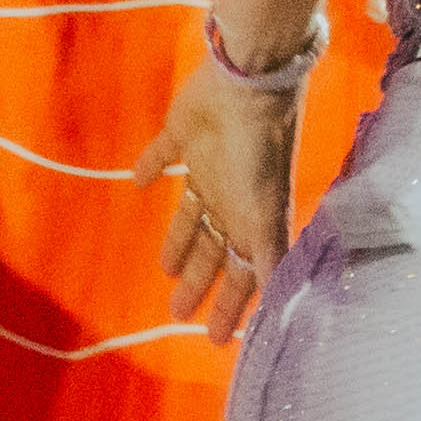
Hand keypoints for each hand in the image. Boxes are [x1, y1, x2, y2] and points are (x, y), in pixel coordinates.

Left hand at [136, 63, 301, 345]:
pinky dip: (150, 169)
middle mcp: (231, 197)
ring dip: (179, 240)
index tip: (216, 338)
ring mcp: (208, 165)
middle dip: (199, 281)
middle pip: (212, 249)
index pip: (239, 272)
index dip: (229, 304)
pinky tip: (138, 181)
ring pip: (191, 213)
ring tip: (165, 268)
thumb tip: (283, 306)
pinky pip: (162, 157)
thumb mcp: (267, 212)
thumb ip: (270, 256)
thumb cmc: (258, 153)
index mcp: (250, 218)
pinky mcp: (182, 134)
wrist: (248, 83)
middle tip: (178, 313)